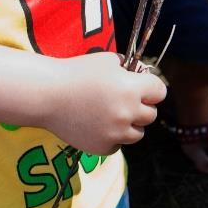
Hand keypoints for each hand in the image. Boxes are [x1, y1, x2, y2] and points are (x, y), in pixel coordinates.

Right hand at [42, 51, 166, 154]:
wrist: (47, 95)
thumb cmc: (77, 72)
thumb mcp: (107, 61)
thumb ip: (128, 69)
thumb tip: (141, 74)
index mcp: (132, 89)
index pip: (160, 92)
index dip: (151, 88)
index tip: (142, 87)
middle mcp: (127, 113)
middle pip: (151, 114)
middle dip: (141, 106)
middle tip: (123, 100)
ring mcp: (115, 133)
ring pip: (137, 133)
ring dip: (130, 124)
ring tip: (111, 114)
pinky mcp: (102, 147)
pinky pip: (118, 144)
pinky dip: (113, 137)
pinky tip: (99, 125)